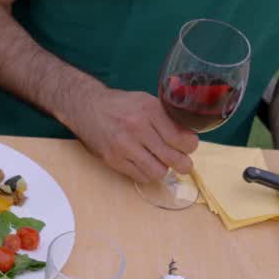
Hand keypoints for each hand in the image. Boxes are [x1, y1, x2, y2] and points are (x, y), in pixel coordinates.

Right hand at [64, 89, 198, 182]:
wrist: (88, 107)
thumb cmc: (121, 106)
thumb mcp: (146, 102)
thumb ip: (166, 118)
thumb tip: (189, 137)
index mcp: (150, 110)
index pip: (181, 138)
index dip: (190, 146)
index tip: (189, 147)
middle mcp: (137, 127)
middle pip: (172, 158)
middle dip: (183, 164)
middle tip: (183, 164)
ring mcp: (124, 145)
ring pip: (158, 172)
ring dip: (163, 169)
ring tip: (160, 162)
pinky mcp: (114, 159)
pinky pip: (141, 177)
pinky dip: (147, 174)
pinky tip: (145, 164)